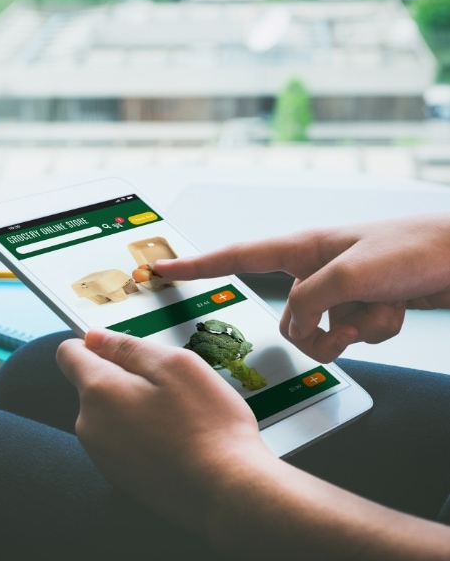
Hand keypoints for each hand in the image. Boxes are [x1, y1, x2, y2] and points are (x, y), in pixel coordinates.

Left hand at [57, 328, 270, 535]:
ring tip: (176, 416)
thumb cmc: (207, 425)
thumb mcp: (174, 364)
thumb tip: (94, 337)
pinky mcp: (118, 475)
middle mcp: (90, 425)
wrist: (227, 491)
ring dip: (136, 405)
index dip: (95, 343)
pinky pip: (122, 438)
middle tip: (168, 386)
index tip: (123, 349)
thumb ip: (127, 346)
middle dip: (125, 376)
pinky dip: (142, 432)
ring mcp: (102, 455)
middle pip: (95, 383)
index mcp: (99, 391)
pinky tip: (174, 439)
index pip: (69, 353)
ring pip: (111, 411)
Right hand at [155, 214, 449, 362]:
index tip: (165, 269)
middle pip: (290, 316)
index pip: (237, 256)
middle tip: (347, 320)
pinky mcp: (362, 305)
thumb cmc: (413, 246)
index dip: (198, 265)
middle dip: (318, 329)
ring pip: (321, 331)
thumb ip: (311, 301)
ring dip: (351, 331)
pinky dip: (375, 329)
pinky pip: (353, 333)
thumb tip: (297, 324)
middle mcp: (316, 270)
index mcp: (303, 248)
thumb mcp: (350, 274)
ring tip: (379, 309)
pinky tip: (396, 307)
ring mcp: (340, 289)